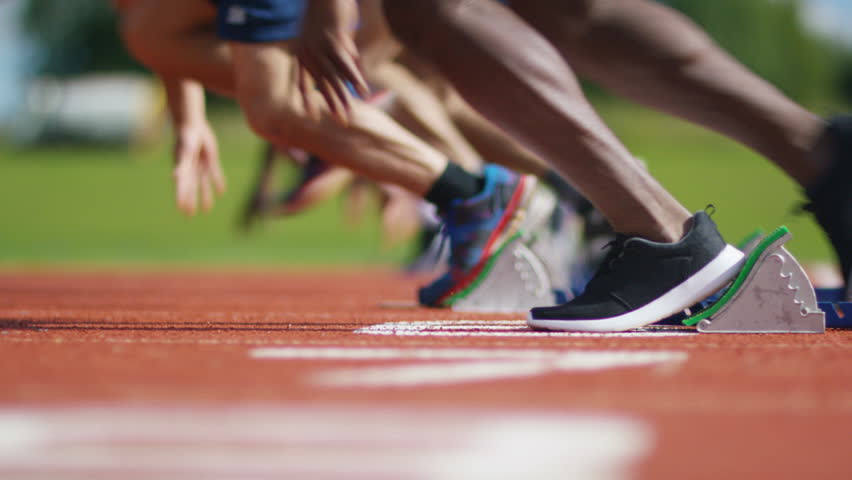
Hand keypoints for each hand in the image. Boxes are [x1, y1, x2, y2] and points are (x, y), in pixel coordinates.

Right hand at [173, 121, 225, 214]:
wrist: (192, 123)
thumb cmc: (186, 137)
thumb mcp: (184, 152)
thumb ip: (181, 165)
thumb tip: (174, 178)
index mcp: (183, 168)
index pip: (182, 187)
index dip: (182, 198)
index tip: (181, 210)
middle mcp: (191, 168)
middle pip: (192, 188)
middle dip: (191, 200)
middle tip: (189, 215)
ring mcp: (200, 164)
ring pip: (203, 183)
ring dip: (205, 196)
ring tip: (207, 209)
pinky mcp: (210, 160)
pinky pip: (214, 173)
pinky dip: (217, 182)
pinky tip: (221, 192)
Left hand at [296, 0, 368, 122]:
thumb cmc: (330, 6)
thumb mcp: (335, 29)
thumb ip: (343, 45)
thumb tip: (354, 56)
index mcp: (304, 52)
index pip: (303, 82)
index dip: (308, 99)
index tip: (311, 116)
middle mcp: (310, 53)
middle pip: (323, 84)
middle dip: (332, 104)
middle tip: (341, 122)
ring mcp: (321, 47)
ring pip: (334, 78)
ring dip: (343, 97)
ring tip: (350, 114)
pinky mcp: (334, 39)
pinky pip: (346, 64)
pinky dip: (355, 78)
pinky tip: (362, 91)